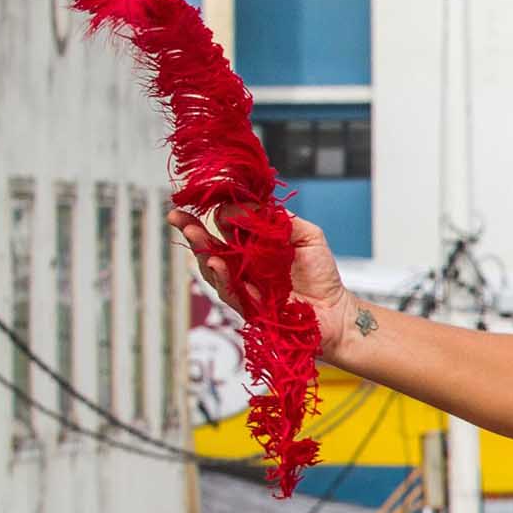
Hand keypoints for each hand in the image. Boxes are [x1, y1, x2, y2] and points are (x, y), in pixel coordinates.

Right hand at [168, 206, 358, 357]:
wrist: (335, 311)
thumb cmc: (320, 273)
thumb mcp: (307, 235)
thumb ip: (281, 219)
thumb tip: (248, 208)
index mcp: (255, 243)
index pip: (228, 224)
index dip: (219, 212)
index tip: (214, 201)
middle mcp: (243, 263)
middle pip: (211, 244)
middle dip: (192, 229)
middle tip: (177, 215)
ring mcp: (243, 285)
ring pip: (213, 268)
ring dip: (202, 250)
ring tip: (193, 233)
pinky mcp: (248, 306)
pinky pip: (230, 292)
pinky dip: (223, 279)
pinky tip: (216, 264)